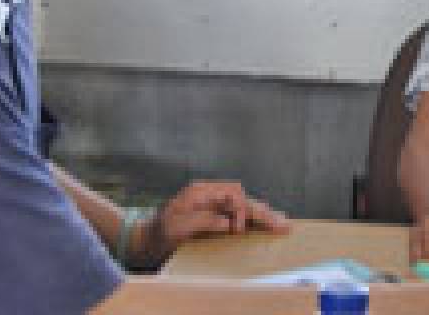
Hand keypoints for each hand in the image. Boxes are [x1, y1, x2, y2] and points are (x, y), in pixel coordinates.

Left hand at [138, 180, 291, 265]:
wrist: (145, 238)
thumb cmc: (159, 231)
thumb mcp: (177, 225)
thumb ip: (203, 220)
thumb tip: (227, 222)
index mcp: (201, 191)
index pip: (232, 193)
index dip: (241, 210)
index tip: (238, 230)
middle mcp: (210, 194)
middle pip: (242, 199)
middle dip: (262, 211)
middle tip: (283, 223)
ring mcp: (212, 204)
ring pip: (243, 206)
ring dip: (261, 215)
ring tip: (282, 223)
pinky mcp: (213, 215)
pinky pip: (237, 215)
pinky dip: (252, 219)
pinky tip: (264, 222)